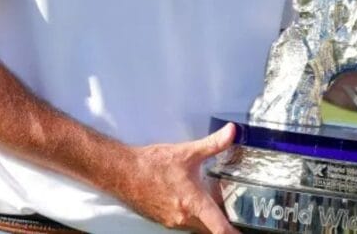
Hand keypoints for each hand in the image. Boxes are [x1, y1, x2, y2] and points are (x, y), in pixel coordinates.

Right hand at [123, 123, 240, 232]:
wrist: (124, 172)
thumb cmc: (152, 164)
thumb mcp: (187, 152)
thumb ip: (213, 144)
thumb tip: (231, 132)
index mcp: (193, 203)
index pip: (219, 227)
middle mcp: (183, 217)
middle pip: (209, 229)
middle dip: (221, 224)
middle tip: (233, 215)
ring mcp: (172, 221)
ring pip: (196, 226)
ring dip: (205, 218)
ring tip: (213, 205)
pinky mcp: (163, 219)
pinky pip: (184, 223)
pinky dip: (192, 215)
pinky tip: (190, 200)